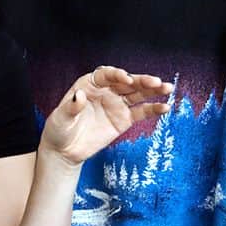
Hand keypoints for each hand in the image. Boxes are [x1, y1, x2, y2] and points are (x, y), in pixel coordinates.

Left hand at [40, 66, 172, 166]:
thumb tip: (79, 95)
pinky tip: (165, 107)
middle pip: (126, 82)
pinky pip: (141, 112)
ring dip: (152, 90)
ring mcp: (116, 104)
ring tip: (167, 88)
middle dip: (141, 80)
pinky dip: (153, 109)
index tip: (126, 78)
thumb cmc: (59, 130)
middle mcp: (105, 91)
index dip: (116, 75)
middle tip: (155, 81)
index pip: (105, 74)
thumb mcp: (61, 118)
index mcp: (89, 84)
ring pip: (137, 94)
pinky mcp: (124, 119)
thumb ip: (71, 107)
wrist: (65, 150)